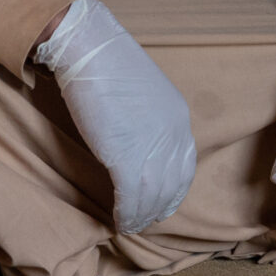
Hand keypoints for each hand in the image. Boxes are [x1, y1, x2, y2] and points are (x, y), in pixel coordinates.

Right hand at [34, 0, 196, 233]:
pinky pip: (131, 198)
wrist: (90, 49)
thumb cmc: (109, 64)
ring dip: (141, 216)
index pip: (185, 166)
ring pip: (152, 197)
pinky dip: (126, 213)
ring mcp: (152, 148)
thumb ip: (148, 119)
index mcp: (179, 119)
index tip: (163, 202)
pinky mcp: (126, 158)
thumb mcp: (144, 93)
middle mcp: (174, 136)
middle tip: (146, 221)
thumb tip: (138, 139)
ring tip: (130, 226)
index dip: (173, 189)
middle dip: (159, 208)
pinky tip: (119, 221)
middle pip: (171, 186)